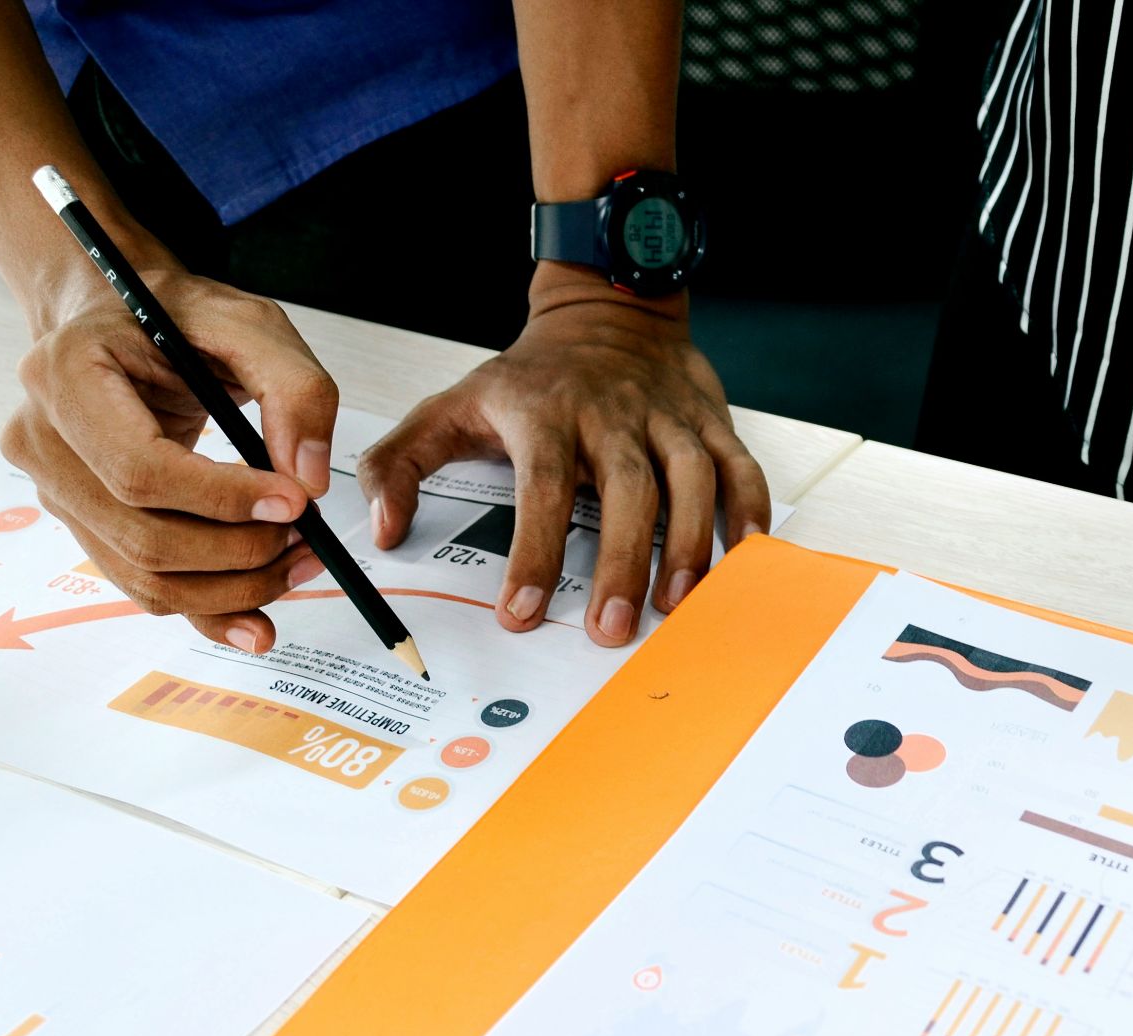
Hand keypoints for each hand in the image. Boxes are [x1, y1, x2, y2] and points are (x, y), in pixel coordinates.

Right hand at [1, 268, 339, 652]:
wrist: (123, 322)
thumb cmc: (180, 316)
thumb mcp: (251, 324)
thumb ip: (295, 389)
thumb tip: (307, 479)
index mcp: (67, 375)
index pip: (140, 468)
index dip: (222, 499)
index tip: (293, 502)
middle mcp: (42, 439)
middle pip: (142, 535)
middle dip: (237, 551)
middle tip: (308, 536)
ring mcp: (54, 489)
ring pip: (143, 574)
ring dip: (232, 587)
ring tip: (298, 562)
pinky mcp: (82, 523)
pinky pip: (141, 586)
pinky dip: (205, 609)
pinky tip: (257, 619)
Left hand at [359, 265, 769, 646]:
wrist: (603, 308)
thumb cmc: (528, 378)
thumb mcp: (449, 407)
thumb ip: (400, 466)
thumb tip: (383, 531)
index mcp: (543, 412)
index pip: (539, 486)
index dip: (533, 552)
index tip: (523, 612)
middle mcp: (609, 412)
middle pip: (624, 487)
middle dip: (622, 561)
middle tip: (612, 629)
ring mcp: (665, 414)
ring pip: (690, 475)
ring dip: (688, 542)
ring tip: (677, 604)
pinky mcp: (708, 418)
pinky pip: (738, 463)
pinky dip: (749, 509)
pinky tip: (744, 556)